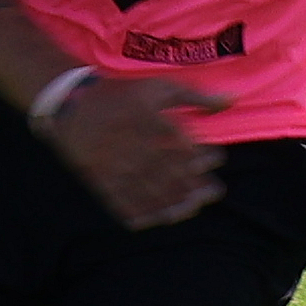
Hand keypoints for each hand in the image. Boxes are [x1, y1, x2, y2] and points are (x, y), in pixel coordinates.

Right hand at [37, 69, 221, 227]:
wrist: (71, 103)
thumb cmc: (123, 94)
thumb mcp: (160, 87)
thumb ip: (197, 96)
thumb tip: (233, 100)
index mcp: (148, 121)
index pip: (183, 145)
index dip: (204, 155)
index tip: (217, 158)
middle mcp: (133, 146)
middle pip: (171, 174)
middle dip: (196, 186)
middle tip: (214, 192)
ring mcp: (116, 166)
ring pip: (150, 193)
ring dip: (175, 203)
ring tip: (193, 207)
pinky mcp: (100, 180)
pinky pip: (123, 204)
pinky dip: (141, 214)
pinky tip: (157, 218)